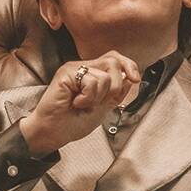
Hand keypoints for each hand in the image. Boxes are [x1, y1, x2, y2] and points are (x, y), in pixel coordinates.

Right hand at [20, 51, 140, 155]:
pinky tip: (75, 102)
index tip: (135, 79)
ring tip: (83, 103)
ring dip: (98, 97)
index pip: (115, 58)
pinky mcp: (66, 73)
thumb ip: (116, 92)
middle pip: (113, 62)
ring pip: (104, 76)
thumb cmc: (73, 122)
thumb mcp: (103, 107)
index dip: (129, 65)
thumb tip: (131, 77)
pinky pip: (91, 82)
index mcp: (92, 74)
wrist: (55, 132)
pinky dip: (88, 98)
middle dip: (114, 87)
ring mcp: (74, 69)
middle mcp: (83, 68)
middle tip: (99, 101)